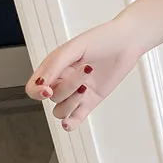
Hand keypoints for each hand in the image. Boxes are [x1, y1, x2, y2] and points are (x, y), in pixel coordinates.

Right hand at [26, 18, 141, 131]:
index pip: (34, 88)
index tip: (47, 89)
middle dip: (67, 87)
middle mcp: (63, 81)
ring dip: (71, 103)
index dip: (37, 92)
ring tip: (86, 87)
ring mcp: (77, 92)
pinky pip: (75, 118)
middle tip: (86, 70)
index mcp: (54, 67)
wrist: (128, 42)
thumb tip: (40, 84)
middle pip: (52, 97)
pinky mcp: (91, 101)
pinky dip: (70, 124)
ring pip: (61, 111)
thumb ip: (55, 65)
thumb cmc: (102, 39)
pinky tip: (69, 124)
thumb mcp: (75, 48)